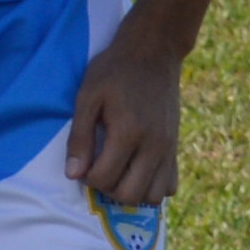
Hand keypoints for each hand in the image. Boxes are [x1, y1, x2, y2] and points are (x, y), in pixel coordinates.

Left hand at [64, 17, 186, 221]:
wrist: (153, 53)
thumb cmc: (114, 71)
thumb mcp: (87, 97)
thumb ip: (80, 137)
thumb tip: (73, 174)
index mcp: (129, 132)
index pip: (105, 178)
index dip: (87, 176)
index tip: (83, 160)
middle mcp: (154, 146)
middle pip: (131, 194)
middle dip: (108, 188)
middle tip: (99, 168)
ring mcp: (169, 149)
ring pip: (154, 196)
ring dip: (132, 191)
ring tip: (117, 171)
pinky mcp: (176, 147)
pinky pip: (170, 185)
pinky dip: (153, 186)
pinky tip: (136, 171)